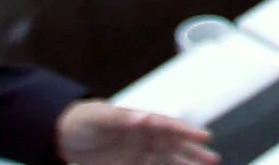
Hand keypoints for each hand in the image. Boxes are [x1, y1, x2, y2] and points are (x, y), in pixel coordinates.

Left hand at [56, 99, 220, 164]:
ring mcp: (140, 150)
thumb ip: (121, 118)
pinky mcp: (131, 163)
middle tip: (214, 159)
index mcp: (141, 120)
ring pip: (168, 158)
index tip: (205, 137)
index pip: (169, 125)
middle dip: (193, 151)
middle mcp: (145, 135)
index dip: (187, 131)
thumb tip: (143, 117)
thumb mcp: (99, 117)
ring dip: (185, 164)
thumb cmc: (82, 121)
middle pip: (174, 144)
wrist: (64, 136)